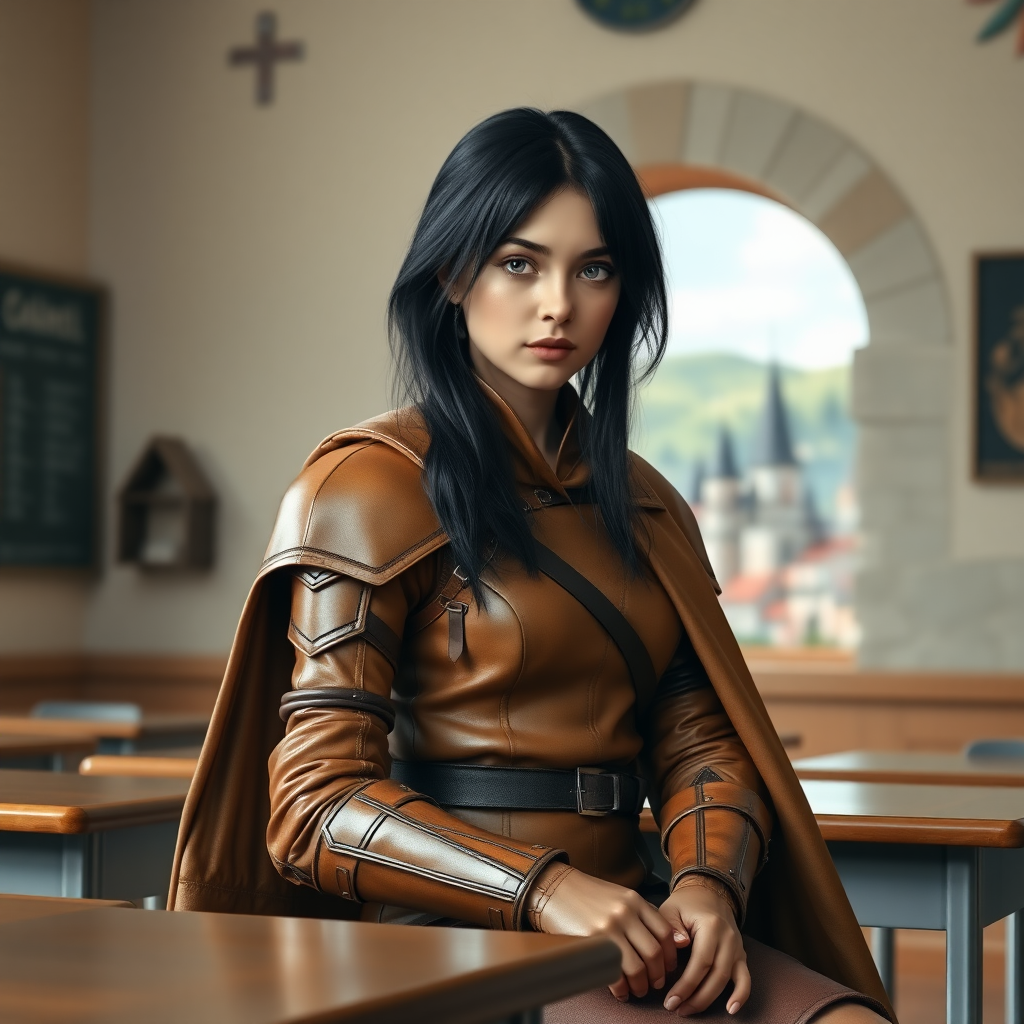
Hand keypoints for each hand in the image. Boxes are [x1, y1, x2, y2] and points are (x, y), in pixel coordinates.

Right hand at [526, 864, 680, 999]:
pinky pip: (614, 972)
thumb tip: (662, 940)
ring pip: (638, 966)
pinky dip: (621, 988)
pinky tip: (620, 992)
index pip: (664, 932)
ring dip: (641, 984)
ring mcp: (609, 926)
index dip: (670, 955)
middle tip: (655, 983)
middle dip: (658, 974)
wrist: (554, 888)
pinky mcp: (592, 941)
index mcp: (634, 900)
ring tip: (638, 990)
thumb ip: (639, 914)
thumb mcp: (618, 896)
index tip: (668, 967)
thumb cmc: (586, 894)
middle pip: (654, 952)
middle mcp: (625, 912)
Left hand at [658, 881, 748, 1015]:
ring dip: (711, 1000)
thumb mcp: (671, 909)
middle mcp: (728, 938)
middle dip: (696, 997)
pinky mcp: (741, 955)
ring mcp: (737, 947)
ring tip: (691, 1011)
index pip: (700, 962)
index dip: (686, 985)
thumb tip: (680, 945)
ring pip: (729, 979)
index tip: (670, 1000)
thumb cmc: (686, 904)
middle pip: (716, 975)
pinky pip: (745, 978)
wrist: (708, 892)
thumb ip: (671, 927)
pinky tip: (731, 1009)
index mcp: (711, 926)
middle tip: (677, 1009)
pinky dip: (741, 995)